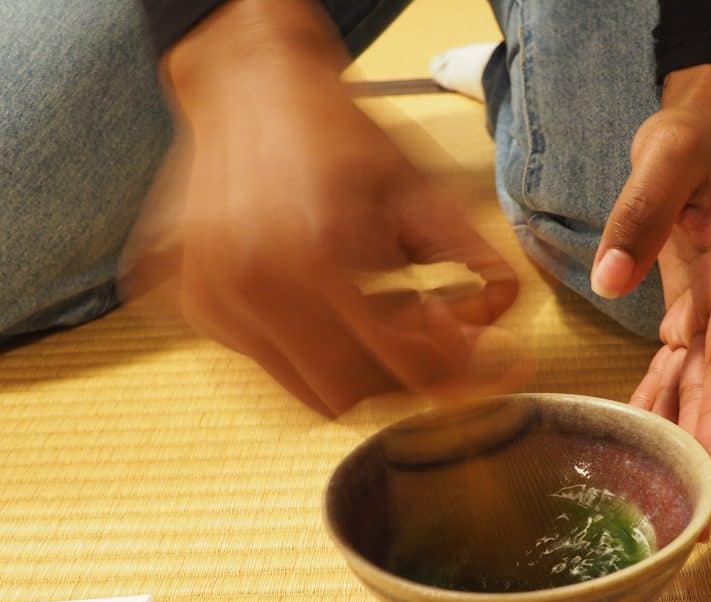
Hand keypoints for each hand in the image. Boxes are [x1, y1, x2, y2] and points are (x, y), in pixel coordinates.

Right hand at [121, 0, 518, 415]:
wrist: (246, 86)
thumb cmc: (339, 133)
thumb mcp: (421, 184)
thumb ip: (471, 258)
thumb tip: (504, 330)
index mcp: (323, 247)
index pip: (405, 361)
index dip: (455, 372)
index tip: (481, 357)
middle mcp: (259, 280)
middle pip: (355, 397)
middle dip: (404, 382)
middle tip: (430, 345)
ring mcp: (217, 298)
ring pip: (310, 397)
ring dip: (359, 378)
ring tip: (378, 322)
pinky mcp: (198, 306)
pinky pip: (272, 368)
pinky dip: (312, 357)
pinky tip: (330, 310)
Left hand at [591, 65, 710, 485]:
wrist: (703, 128)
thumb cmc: (693, 138)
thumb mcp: (666, 159)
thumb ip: (641, 215)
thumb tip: (610, 279)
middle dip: (707, 448)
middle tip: (693, 515)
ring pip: (698, 385)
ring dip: (680, 434)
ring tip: (662, 491)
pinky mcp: (691, 309)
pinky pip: (674, 366)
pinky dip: (656, 400)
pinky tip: (635, 433)